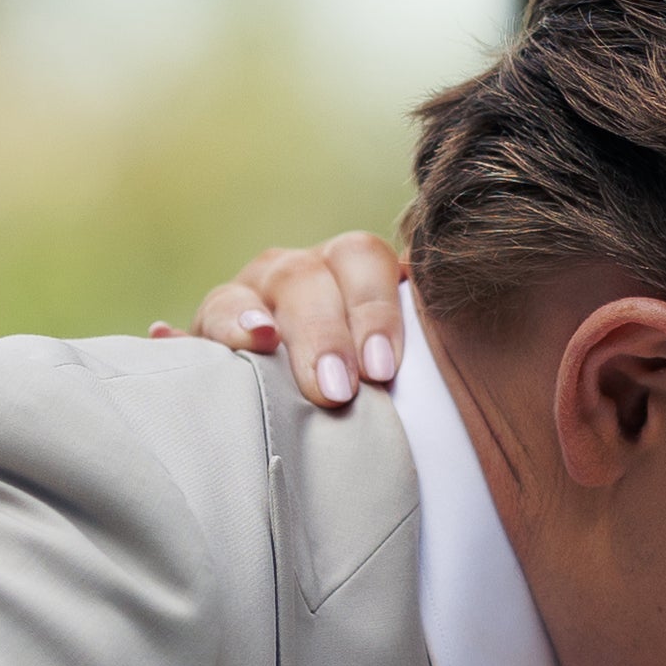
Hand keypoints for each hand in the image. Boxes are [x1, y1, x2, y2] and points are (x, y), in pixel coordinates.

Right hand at [155, 228, 411, 413]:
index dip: (374, 309)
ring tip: (259, 345)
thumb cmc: (386, 391)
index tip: (384, 369)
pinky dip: (176, 340)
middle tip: (336, 389)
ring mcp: (242, 304)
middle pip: (303, 279)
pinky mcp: (200, 343)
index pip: (363, 260)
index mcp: (349, 269)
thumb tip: (502, 347)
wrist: (327, 405)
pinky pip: (184, 337)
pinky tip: (164, 340)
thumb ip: (436, 354)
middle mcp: (293, 276)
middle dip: (321, 332)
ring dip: (245, 320)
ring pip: (236, 297)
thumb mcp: (413, 366)